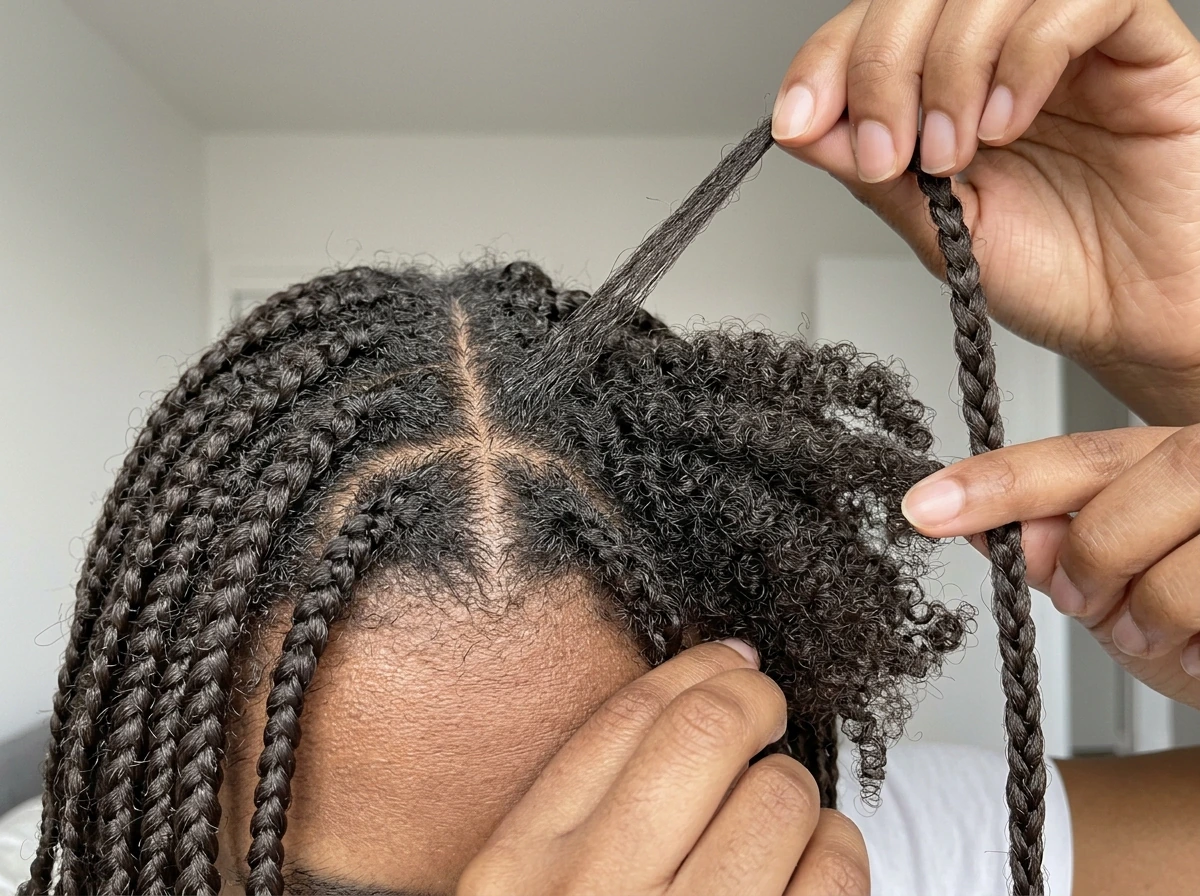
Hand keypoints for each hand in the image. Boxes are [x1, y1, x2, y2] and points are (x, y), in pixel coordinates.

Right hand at [455, 641, 868, 895]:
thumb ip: (584, 816)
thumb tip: (695, 699)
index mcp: (521, 870)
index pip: (626, 721)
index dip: (695, 672)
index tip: (729, 661)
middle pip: (711, 737)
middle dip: (755, 707)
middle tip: (766, 714)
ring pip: (784, 800)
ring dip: (801, 796)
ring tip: (786, 821)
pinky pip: (835, 880)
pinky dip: (840, 859)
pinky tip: (817, 873)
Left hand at [774, 0, 1199, 425]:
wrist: (1144, 321)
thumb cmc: (1060, 279)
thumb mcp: (938, 232)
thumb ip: (874, 175)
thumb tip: (801, 126)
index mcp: (945, 87)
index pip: (871, 27)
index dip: (828, 61)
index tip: (801, 121)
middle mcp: (1001, 53)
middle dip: (881, 67)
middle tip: (888, 152)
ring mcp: (1069, 44)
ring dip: (950, 68)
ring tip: (955, 154)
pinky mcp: (1140, 46)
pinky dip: (1026, 56)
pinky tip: (1010, 124)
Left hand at [902, 425, 1199, 709]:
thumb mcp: (1117, 595)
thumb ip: (1062, 552)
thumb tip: (989, 525)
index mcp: (1183, 459)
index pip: (1086, 453)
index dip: (1003, 480)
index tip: (925, 507)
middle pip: (1153, 472)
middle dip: (1100, 548)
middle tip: (1083, 600)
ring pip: (1192, 554)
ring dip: (1155, 609)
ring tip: (1157, 636)